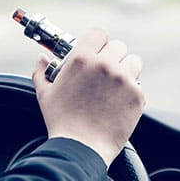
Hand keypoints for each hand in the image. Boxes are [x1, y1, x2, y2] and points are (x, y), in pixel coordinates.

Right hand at [32, 28, 144, 166]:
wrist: (81, 147)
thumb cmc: (62, 122)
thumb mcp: (44, 94)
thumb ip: (41, 71)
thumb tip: (42, 59)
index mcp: (82, 59)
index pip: (98, 33)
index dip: (97, 41)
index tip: (96, 50)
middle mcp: (105, 65)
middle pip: (118, 46)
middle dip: (112, 56)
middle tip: (104, 72)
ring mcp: (124, 79)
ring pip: (133, 62)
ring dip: (126, 69)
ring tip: (114, 85)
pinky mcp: (137, 95)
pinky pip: (138, 85)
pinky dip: (131, 91)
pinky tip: (118, 103)